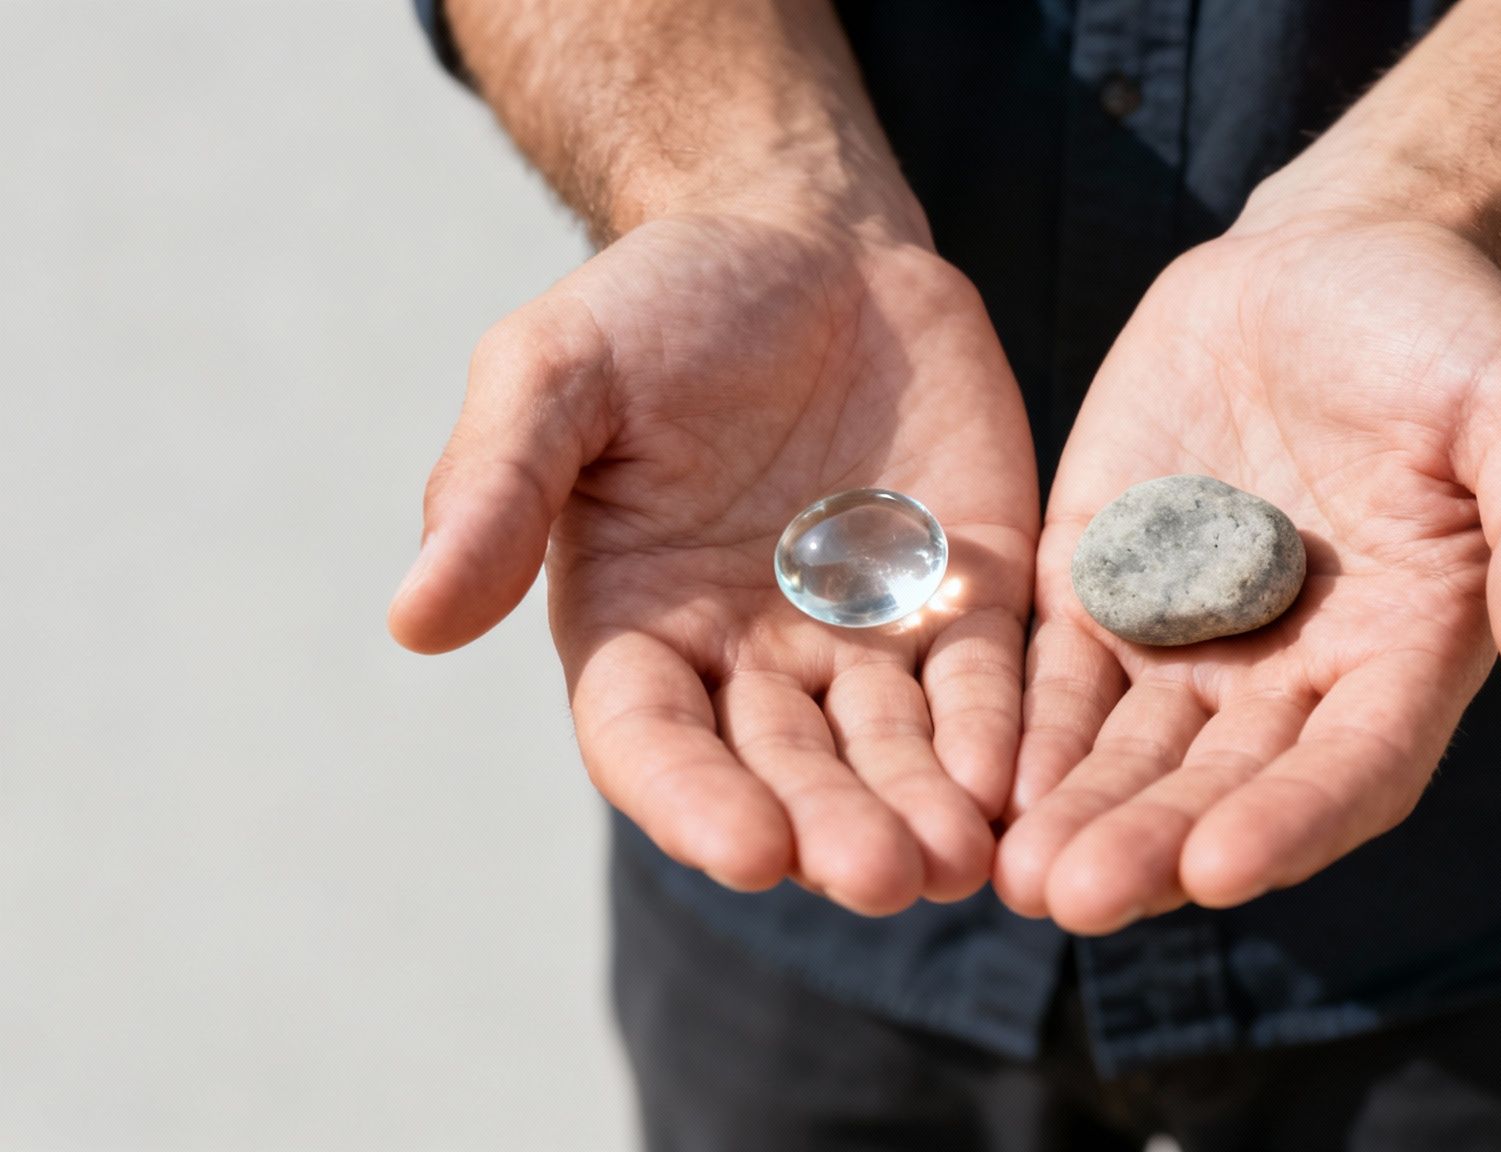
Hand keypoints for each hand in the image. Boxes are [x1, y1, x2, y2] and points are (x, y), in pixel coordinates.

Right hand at [389, 214, 1038, 914]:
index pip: (652, 743)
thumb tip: (412, 621)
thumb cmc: (658, 305)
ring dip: (923, 806)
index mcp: (637, 627)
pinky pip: (984, 677)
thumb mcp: (553, 372)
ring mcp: (863, 635)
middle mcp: (749, 659)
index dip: (695, 802)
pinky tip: (1018, 779)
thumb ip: (494, 489)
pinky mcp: (964, 595)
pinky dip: (998, 729)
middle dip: (831, 827)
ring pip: (892, 746)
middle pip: (787, 770)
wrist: (806, 240)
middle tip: (882, 876)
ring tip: (957, 858)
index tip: (747, 851)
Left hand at [994, 217, 1500, 932]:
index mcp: (1408, 652)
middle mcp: (1297, 672)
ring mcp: (1193, 634)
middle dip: (1150, 842)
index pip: (1355, 766)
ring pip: (1130, 750)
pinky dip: (1023, 726)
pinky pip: (1058, 669)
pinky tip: (976, 777)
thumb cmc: (1451, 333)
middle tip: (1071, 900)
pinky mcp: (1106, 581)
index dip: (1292, 821)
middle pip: (1222, 784)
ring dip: (1075, 814)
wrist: (1333, 256)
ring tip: (1012, 875)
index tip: (1220, 870)